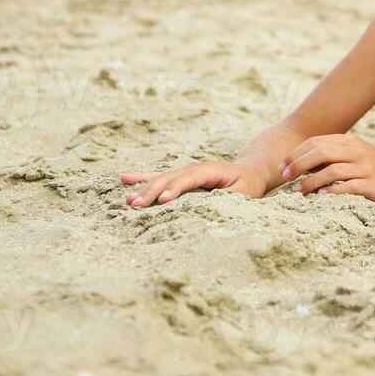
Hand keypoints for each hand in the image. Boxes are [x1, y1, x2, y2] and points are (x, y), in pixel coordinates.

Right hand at [120, 160, 266, 208]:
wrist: (249, 171)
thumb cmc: (247, 185)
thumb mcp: (244, 193)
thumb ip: (228, 198)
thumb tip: (212, 207)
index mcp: (211, 170)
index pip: (190, 179)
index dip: (176, 189)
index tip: (162, 200)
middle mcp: (195, 168)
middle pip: (170, 178)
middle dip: (153, 192)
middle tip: (136, 205)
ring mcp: (186, 170)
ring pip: (162, 178)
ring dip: (145, 189)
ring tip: (129, 200)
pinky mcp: (180, 176)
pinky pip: (159, 176)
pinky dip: (143, 178)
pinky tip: (125, 179)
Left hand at [278, 134, 374, 209]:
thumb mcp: (356, 157)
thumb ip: (334, 157)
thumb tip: (302, 165)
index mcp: (350, 142)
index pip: (316, 142)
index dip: (296, 154)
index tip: (282, 167)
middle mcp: (357, 151)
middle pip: (321, 152)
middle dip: (298, 164)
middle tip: (285, 178)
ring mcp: (365, 167)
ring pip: (332, 170)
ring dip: (311, 181)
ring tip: (298, 192)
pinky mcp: (372, 184)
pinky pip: (348, 186)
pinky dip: (333, 191)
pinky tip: (321, 197)